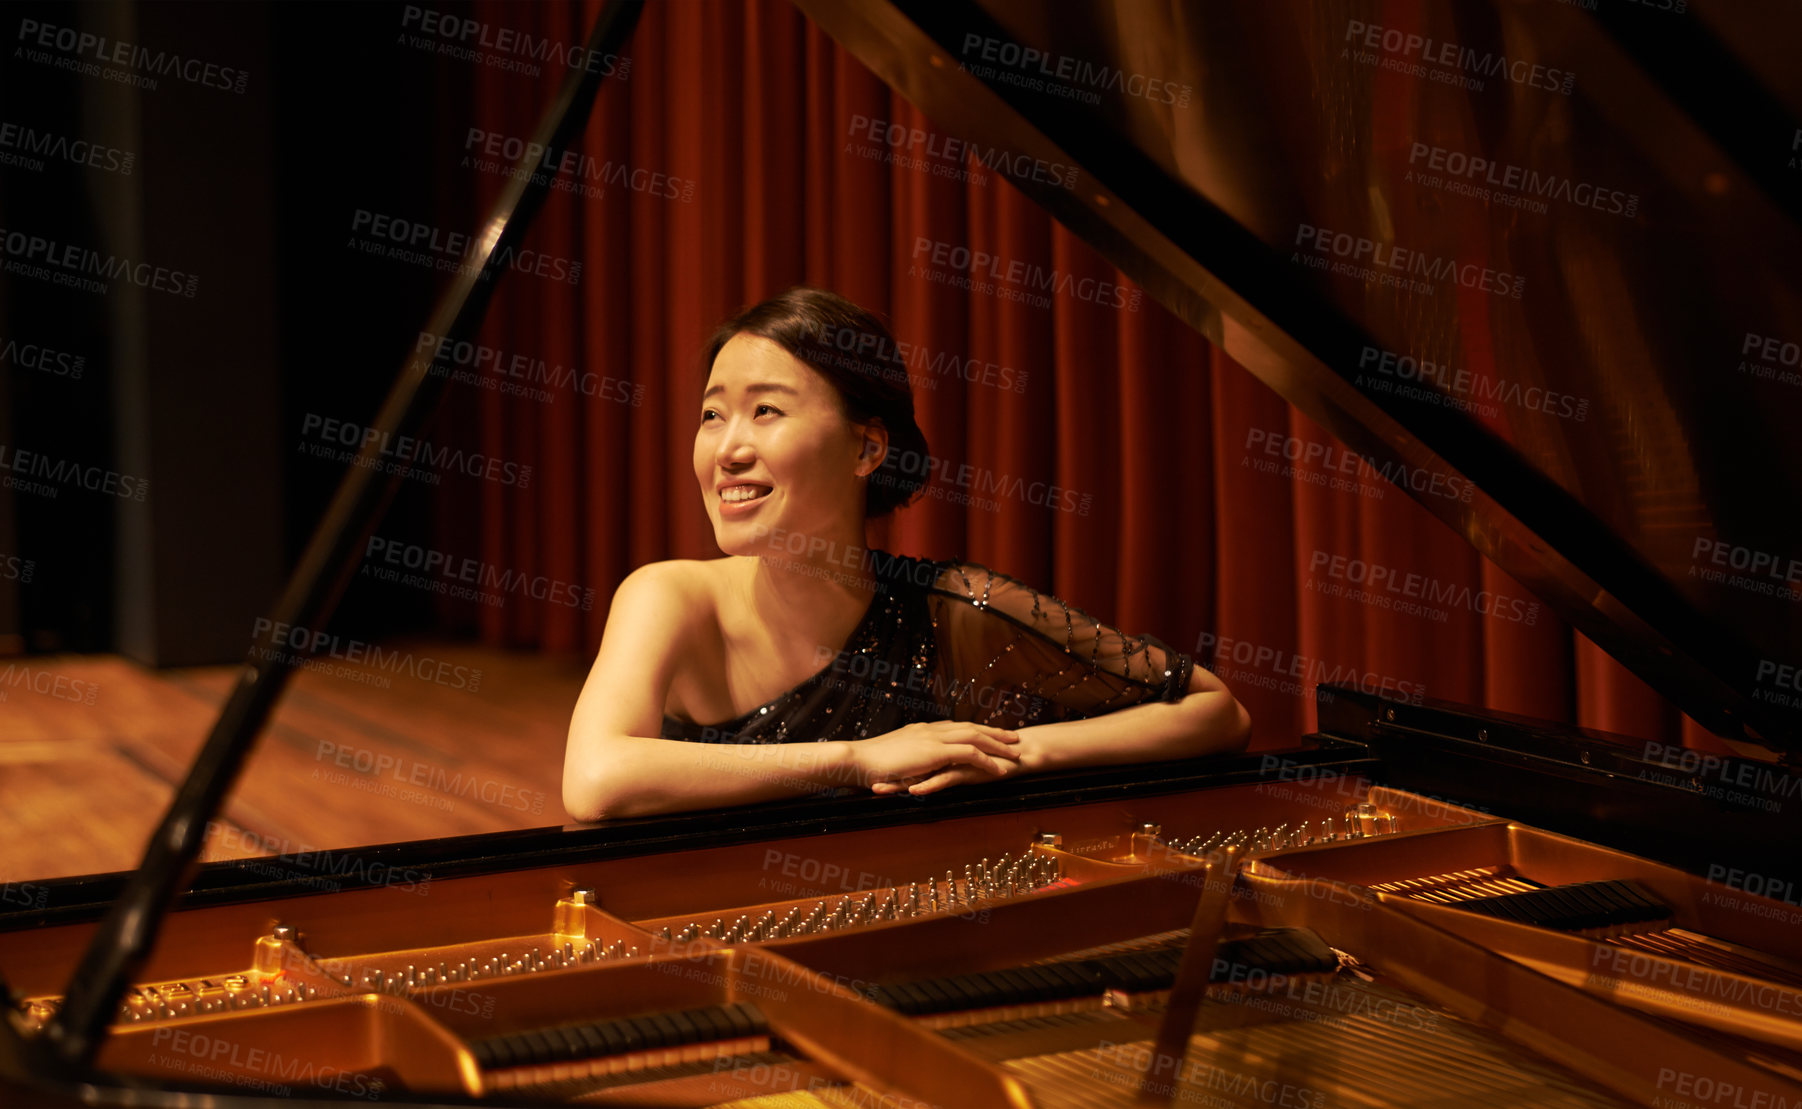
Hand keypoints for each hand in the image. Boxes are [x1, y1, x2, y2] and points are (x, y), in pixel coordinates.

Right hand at [848, 720, 1019, 790]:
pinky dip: (987, 761)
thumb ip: (908, 758)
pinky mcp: (935, 752)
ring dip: (998, 745)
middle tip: (1013, 737)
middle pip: (971, 727)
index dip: (975, 730)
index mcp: (922, 730)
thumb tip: (915, 766)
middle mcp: (931, 730)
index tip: (989, 733)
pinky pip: (969, 754)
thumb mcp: (893, 757)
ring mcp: (934, 739)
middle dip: (994, 732)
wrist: (858, 759)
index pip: (955, 727)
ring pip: (975, 738)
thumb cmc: (868, 763)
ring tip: (1015, 753)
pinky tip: (999, 769)